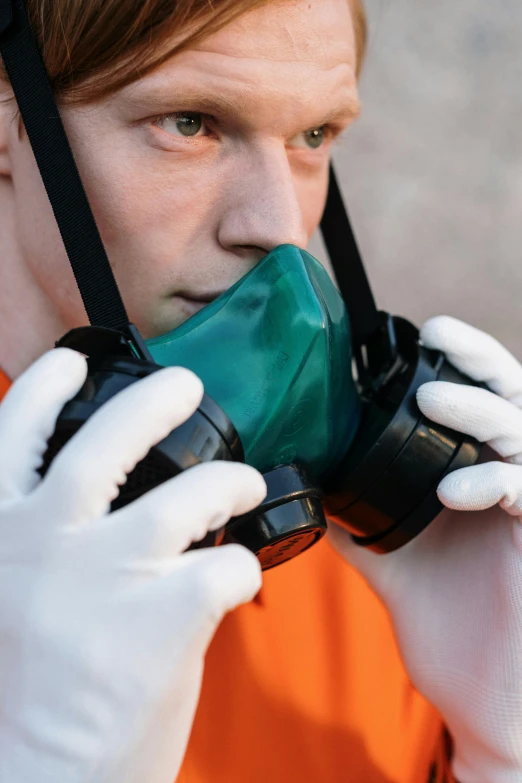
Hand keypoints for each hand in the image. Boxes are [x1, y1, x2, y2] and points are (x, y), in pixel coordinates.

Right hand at [0, 350, 265, 782]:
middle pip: (110, 438)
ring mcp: (103, 577)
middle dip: (156, 400)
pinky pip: (228, 566)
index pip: (17, 429)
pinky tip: (241, 576)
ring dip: (227, 481)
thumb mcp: (6, 595)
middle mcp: (43, 542)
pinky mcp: (160, 621)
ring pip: (189, 495)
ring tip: (243, 484)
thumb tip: (97, 501)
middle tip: (186, 385)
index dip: (47, 384)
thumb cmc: (20, 695)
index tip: (75, 364)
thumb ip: (38, 542)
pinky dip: (244, 568)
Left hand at [328, 316, 521, 782]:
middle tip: (439, 335)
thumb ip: (356, 516)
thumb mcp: (388, 559)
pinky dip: (496, 480)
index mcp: (474, 474)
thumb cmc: (446, 621)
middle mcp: (509, 480)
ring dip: (481, 411)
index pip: (476, 399)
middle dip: (479, 360)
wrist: (481, 696)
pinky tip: (454, 488)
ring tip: (434, 398)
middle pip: (511, 397)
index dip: (456, 361)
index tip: (411, 336)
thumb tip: (307, 482)